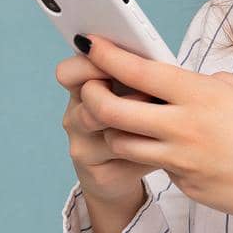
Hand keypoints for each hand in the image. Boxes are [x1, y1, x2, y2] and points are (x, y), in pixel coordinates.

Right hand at [56, 50, 159, 207]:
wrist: (124, 173)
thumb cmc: (137, 121)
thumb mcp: (134, 93)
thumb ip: (137, 76)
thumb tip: (157, 59)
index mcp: (81, 90)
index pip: (68, 72)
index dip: (92, 62)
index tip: (120, 58)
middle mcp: (75, 118)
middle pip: (90, 99)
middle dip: (124, 93)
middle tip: (149, 92)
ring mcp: (83, 147)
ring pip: (109, 129)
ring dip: (139, 121)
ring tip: (160, 118)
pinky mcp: (99, 174)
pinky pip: (126, 155)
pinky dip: (149, 148)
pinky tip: (163, 145)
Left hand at [73, 33, 232, 232]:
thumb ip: (219, 83)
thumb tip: (195, 83)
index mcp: (203, 97)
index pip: (139, 71)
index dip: (108, 55)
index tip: (91, 44)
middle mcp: (185, 129)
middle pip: (113, 111)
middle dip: (93, 95)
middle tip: (91, 87)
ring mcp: (182, 162)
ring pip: (123, 144)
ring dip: (117, 129)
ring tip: (128, 118)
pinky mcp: (186, 187)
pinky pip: (157, 166)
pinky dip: (155, 153)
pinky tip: (175, 147)